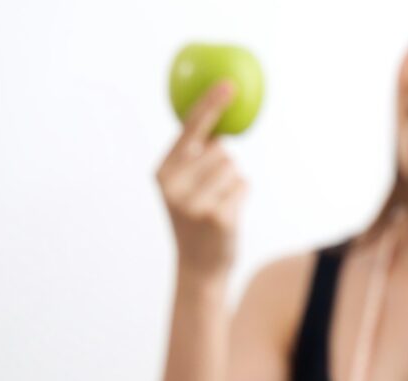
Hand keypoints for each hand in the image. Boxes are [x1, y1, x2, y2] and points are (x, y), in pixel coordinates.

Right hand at [155, 81, 247, 278]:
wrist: (198, 267)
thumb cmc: (196, 222)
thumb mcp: (185, 188)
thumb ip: (194, 160)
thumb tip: (221, 131)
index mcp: (163, 172)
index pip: (189, 130)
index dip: (210, 105)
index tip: (228, 85)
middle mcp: (174, 185)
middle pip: (221, 151)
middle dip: (224, 167)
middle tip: (212, 194)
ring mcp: (194, 202)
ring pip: (234, 168)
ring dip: (234, 184)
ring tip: (218, 205)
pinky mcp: (217, 216)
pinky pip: (244, 186)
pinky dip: (242, 197)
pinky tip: (228, 215)